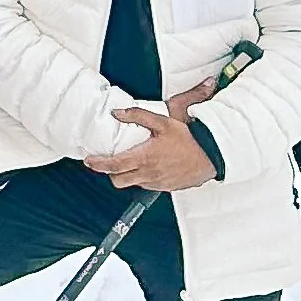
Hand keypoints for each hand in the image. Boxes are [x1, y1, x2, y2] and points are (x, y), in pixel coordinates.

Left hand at [86, 101, 217, 191]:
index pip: (113, 165)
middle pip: (118, 180)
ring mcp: (158, 183)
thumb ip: (138, 115)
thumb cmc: (189, 139)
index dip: (98, 164)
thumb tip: (117, 113)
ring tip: (130, 160)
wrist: (211, 155)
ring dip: (127, 175)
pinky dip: (143, 177)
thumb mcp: (163, 121)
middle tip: (109, 160)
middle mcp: (148, 174)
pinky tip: (149, 165)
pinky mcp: (167, 187)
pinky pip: (148, 186)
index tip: (89, 160)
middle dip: (110, 172)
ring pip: (133, 184)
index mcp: (144, 158)